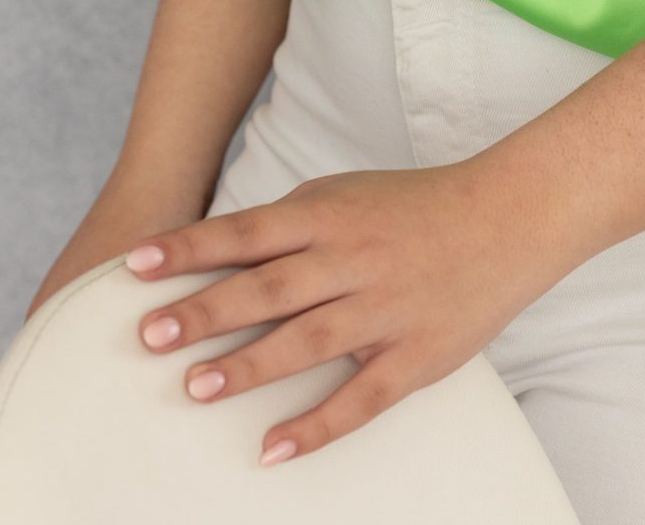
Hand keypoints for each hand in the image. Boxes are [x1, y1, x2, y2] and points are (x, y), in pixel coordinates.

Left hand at [121, 157, 573, 466]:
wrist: (508, 216)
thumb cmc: (414, 206)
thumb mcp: (346, 194)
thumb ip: (288, 223)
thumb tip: (218, 249)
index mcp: (331, 216)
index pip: (247, 231)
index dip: (190, 247)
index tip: (135, 265)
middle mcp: (353, 259)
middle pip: (269, 287)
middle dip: (206, 311)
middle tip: (148, 335)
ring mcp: (385, 309)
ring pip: (308, 341)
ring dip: (249, 367)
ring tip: (195, 389)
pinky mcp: (416, 356)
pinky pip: (362, 398)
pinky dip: (317, 426)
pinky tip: (273, 449)